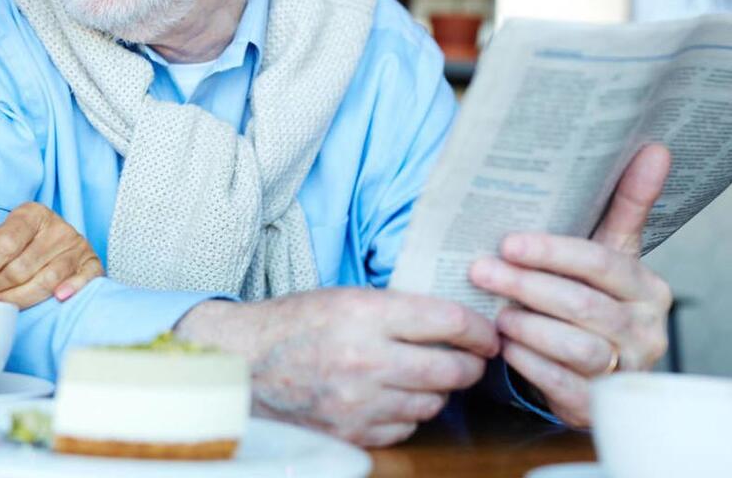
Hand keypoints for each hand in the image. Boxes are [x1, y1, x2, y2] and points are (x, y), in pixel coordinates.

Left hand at [0, 202, 103, 308]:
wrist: (59, 243)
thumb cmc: (25, 242)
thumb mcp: (5, 235)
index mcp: (33, 214)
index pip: (5, 242)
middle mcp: (58, 227)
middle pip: (22, 266)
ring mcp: (77, 246)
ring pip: (47, 279)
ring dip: (19, 298)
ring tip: (0, 307)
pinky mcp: (92, 264)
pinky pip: (84, 279)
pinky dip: (72, 288)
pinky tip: (58, 298)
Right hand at [175, 288, 498, 446]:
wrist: (243, 363)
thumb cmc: (295, 323)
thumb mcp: (345, 297)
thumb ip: (397, 309)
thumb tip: (455, 322)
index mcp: (365, 313)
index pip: (448, 321)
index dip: (480, 329)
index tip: (488, 333)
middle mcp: (367, 358)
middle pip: (452, 369)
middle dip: (470, 364)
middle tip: (472, 358)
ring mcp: (360, 402)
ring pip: (433, 403)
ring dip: (438, 391)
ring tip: (426, 376)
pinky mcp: (352, 433)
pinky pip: (405, 429)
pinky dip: (407, 415)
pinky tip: (392, 397)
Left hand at [469, 144, 673, 426]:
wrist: (592, 363)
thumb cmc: (592, 294)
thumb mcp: (608, 250)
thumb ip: (625, 203)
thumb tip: (653, 148)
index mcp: (647, 289)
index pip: (602, 263)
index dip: (553, 252)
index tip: (508, 242)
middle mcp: (645, 331)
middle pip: (582, 305)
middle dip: (525, 286)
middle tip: (480, 270)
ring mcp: (624, 371)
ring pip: (574, 347)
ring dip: (527, 327)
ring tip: (493, 311)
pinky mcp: (597, 405)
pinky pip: (561, 384)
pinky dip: (528, 363)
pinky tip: (503, 346)